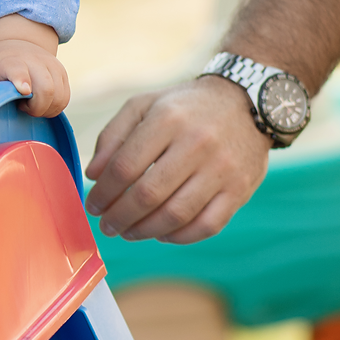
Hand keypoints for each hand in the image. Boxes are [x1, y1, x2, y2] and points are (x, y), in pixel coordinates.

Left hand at [0, 32, 70, 117]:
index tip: (23, 90)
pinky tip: (42, 104)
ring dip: (46, 109)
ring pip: (59, 95)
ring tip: (31, 105)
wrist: (16, 45)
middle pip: (46, 88)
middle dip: (37, 108)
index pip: (18, 69)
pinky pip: (65, 98)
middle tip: (23, 107)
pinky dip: (55, 107)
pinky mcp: (62, 73)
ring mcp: (51, 66)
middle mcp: (34, 61)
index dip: (22, 79)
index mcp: (10, 61)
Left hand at [84, 77, 269, 242]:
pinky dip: (180, 237)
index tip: (93, 206)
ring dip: (144, 231)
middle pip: (148, 195)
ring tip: (128, 232)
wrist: (245, 103)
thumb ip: (112, 136)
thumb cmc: (184, 108)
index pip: (125, 167)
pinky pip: (207, 226)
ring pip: (176, 215)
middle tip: (107, 226)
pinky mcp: (240, 189)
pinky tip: (162, 233)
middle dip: (119, 217)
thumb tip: (93, 175)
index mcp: (167, 120)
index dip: (103, 193)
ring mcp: (222, 169)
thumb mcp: (143, 106)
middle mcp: (197, 143)